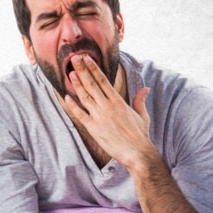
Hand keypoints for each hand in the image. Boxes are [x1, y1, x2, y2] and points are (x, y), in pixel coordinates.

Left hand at [64, 54, 152, 168]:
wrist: (137, 153)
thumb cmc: (140, 135)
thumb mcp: (142, 115)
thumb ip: (140, 100)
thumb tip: (145, 89)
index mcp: (118, 101)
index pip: (103, 81)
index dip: (93, 69)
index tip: (86, 59)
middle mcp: (107, 106)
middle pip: (92, 84)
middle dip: (82, 70)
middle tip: (74, 58)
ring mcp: (99, 117)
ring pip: (85, 97)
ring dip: (77, 84)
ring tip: (70, 73)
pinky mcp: (93, 128)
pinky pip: (80, 115)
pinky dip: (73, 106)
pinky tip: (67, 97)